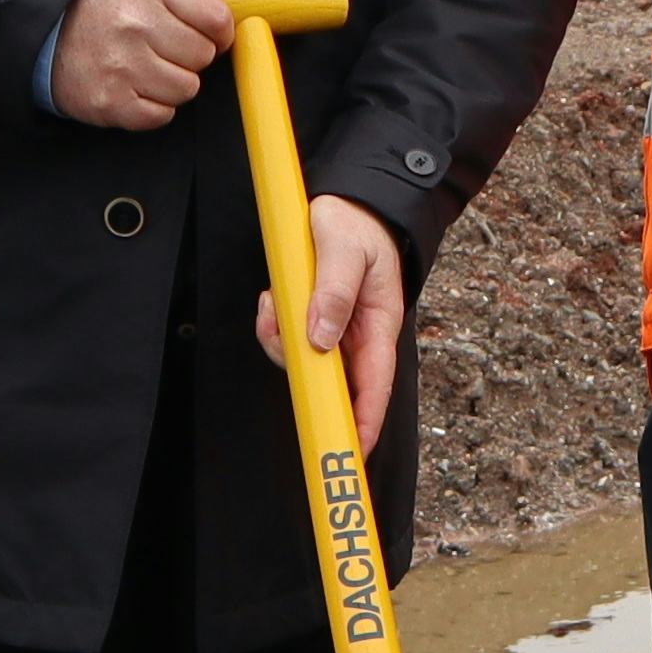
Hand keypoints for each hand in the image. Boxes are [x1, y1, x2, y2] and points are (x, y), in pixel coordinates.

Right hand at [53, 0, 233, 127]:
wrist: (50, 31)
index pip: (216, 18)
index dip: (219, 28)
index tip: (208, 31)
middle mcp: (134, 23)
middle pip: (203, 55)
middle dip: (192, 53)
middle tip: (168, 45)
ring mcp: (121, 65)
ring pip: (186, 88)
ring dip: (174, 80)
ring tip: (150, 64)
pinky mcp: (111, 101)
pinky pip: (162, 115)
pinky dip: (155, 106)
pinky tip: (137, 85)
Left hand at [253, 191, 408, 433]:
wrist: (347, 204)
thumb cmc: (356, 225)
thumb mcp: (345, 249)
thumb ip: (334, 291)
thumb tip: (321, 339)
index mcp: (379, 325)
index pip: (375, 385)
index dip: (364, 421)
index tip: (349, 448)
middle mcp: (358, 336)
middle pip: (331, 381)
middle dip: (299, 372)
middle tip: (276, 331)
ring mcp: (335, 331)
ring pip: (302, 361)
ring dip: (279, 339)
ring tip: (273, 300)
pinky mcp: (313, 322)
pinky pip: (288, 339)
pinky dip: (273, 323)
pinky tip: (273, 297)